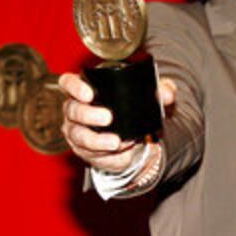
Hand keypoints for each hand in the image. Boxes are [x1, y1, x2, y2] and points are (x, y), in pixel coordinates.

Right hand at [59, 73, 175, 171]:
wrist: (136, 137)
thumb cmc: (134, 108)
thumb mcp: (150, 97)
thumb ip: (162, 91)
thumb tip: (167, 94)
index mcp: (85, 89)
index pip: (68, 83)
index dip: (74, 87)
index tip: (89, 93)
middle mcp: (75, 109)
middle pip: (72, 109)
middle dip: (88, 114)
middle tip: (108, 117)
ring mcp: (77, 131)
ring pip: (78, 134)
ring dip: (95, 139)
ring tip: (115, 142)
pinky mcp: (84, 150)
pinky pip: (89, 152)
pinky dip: (104, 152)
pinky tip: (119, 149)